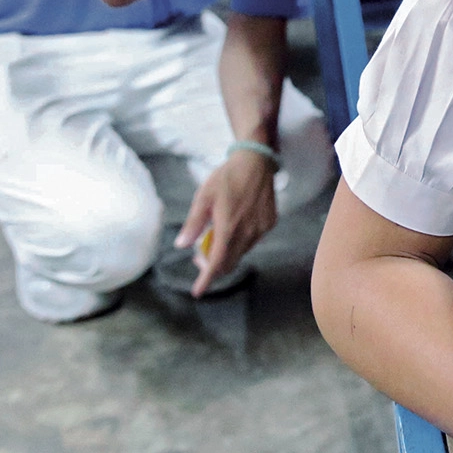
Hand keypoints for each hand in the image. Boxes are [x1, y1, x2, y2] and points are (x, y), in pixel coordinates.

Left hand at [176, 150, 277, 294]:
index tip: (197, 291)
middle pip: (230, 263)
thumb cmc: (226, 177)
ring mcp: (261, 229)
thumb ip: (194, 223)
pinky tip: (234, 227)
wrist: (257, 162)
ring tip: (215, 238)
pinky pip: (253, 241)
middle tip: (199, 256)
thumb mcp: (203, 197)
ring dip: (227, 253)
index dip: (206, 279)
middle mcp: (248, 233)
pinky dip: (240, 242)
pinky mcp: (270, 223)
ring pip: (241, 252)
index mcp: (229, 228)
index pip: (217, 263)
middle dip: (213, 267)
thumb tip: (182, 245)